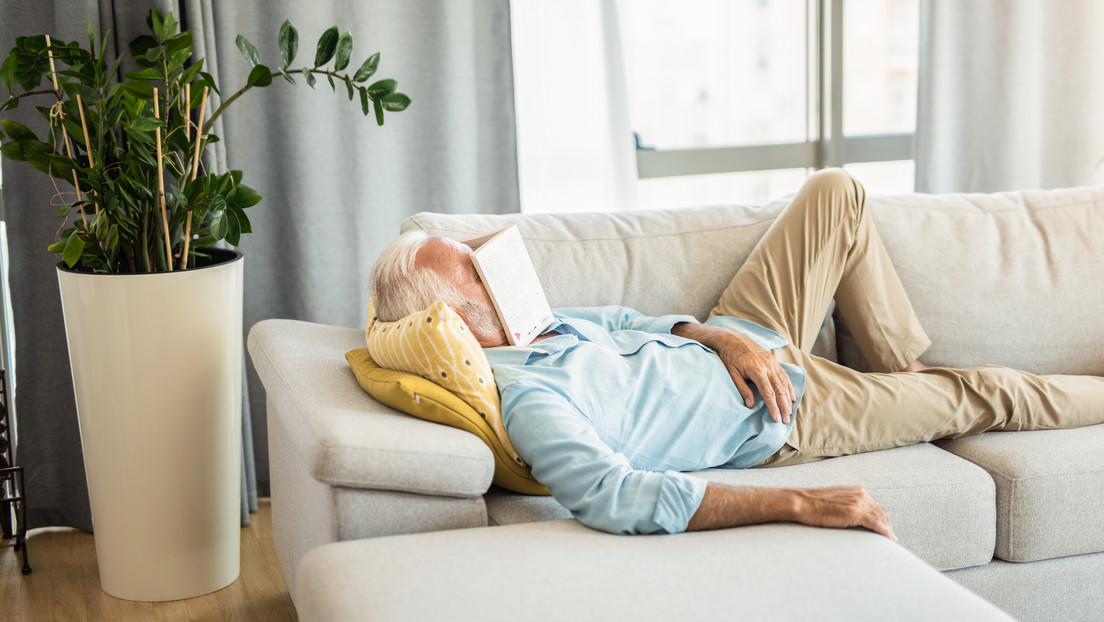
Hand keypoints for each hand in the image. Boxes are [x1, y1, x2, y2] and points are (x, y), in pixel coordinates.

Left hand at [673, 323, 795, 422]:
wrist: (733, 339)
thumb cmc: (730, 357)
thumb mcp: (732, 374)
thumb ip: (742, 389)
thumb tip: (750, 405)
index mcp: (757, 370)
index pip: (768, 393)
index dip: (773, 407)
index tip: (776, 418)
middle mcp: (768, 366)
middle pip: (779, 390)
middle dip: (784, 406)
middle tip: (786, 420)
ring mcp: (772, 363)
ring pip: (784, 383)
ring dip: (788, 399)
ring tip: (790, 412)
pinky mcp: (773, 360)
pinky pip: (784, 375)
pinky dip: (789, 387)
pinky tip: (792, 396)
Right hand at [792, 486, 895, 540]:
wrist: (801, 502)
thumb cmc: (812, 504)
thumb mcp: (834, 501)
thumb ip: (846, 505)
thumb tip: (851, 517)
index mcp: (856, 491)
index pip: (876, 506)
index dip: (882, 518)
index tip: (885, 528)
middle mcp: (860, 494)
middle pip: (882, 512)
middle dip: (887, 525)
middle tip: (889, 537)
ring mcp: (858, 503)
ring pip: (882, 518)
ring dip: (888, 530)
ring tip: (890, 540)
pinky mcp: (855, 513)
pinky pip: (877, 524)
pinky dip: (885, 532)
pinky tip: (889, 539)